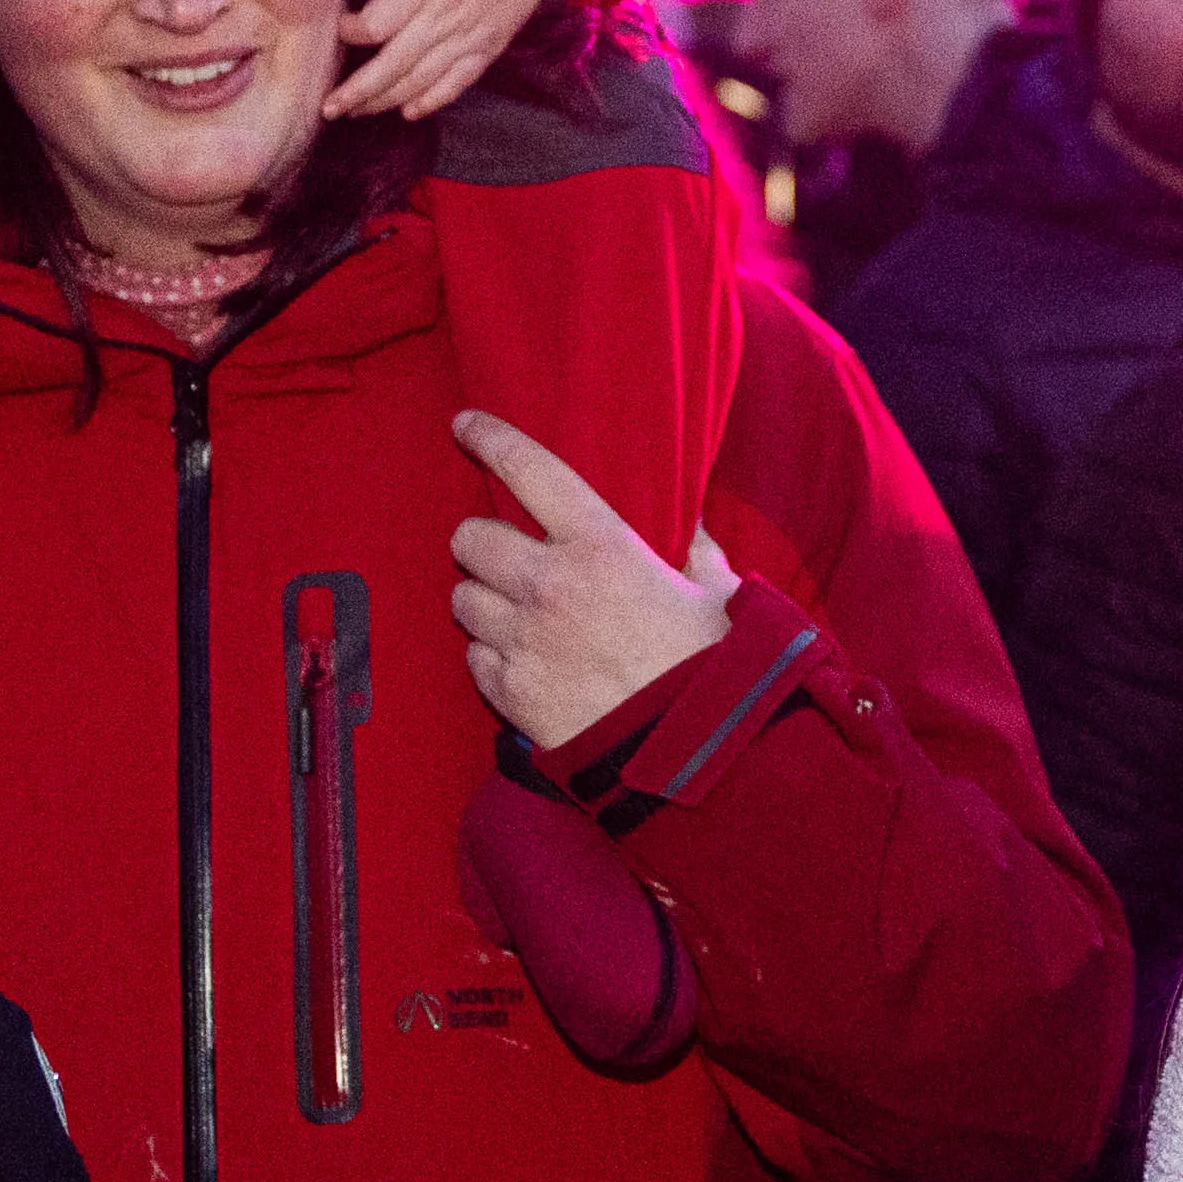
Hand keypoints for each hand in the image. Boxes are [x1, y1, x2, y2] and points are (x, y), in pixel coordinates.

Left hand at [329, 0, 547, 120]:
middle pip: (391, 64)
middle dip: (357, 90)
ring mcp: (462, 41)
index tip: (337, 28)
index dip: (352, 32)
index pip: (377, 23)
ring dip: (384, 101)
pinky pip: (454, 85)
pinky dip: (431, 102)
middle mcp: (439, 19)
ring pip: (418, 81)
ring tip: (355, 114)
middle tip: (328, 107)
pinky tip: (408, 113)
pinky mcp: (482, 53)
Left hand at [447, 411, 737, 751]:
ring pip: (462, 600)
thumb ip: (699, 553)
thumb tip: (694, 526)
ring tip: (513, 615)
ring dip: (482, 603)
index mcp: (602, 545)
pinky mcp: (511, 693)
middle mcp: (550, 584)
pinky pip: (475, 658)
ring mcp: (523, 640)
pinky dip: (492, 657)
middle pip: (470, 539)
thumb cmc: (715, 669)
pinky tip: (524, 663)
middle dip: (481, 544)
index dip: (490, 438)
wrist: (695, 757)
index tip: (465, 425)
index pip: (529, 470)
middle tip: (504, 557)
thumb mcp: (720, 595)